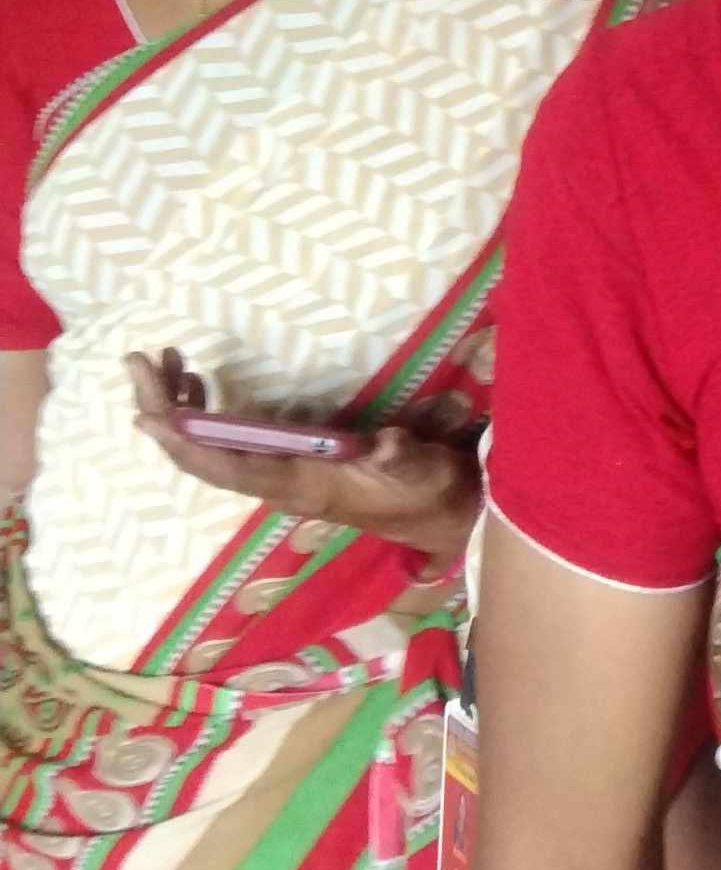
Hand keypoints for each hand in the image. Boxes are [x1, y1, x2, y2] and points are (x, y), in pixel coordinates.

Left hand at [128, 346, 482, 566]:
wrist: (433, 510)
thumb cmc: (424, 488)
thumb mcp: (421, 471)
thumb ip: (401, 458)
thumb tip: (383, 443)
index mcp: (298, 484)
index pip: (227, 468)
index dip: (185, 444)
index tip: (148, 414)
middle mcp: (274, 481)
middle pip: (200, 453)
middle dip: (163, 410)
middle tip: (137, 360)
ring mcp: (273, 470)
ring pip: (205, 444)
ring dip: (175, 406)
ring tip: (160, 359)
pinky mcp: (281, 459)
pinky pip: (224, 437)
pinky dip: (201, 409)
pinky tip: (195, 381)